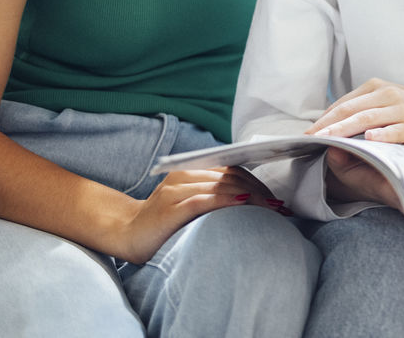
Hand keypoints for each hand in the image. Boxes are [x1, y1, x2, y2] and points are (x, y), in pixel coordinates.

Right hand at [117, 166, 282, 263]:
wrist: (125, 233)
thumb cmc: (162, 222)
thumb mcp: (188, 201)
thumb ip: (212, 194)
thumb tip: (250, 197)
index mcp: (190, 170)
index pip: (231, 170)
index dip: (257, 182)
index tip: (274, 198)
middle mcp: (183, 176)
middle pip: (231, 178)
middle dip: (259, 192)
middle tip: (279, 207)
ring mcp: (176, 191)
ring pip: (222, 187)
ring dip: (251, 198)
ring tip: (270, 211)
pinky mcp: (171, 208)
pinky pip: (204, 200)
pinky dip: (227, 201)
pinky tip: (244, 204)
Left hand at [310, 78, 403, 147]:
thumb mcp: (381, 100)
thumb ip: (358, 107)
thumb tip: (328, 119)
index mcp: (374, 87)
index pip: (344, 104)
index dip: (324, 119)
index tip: (308, 133)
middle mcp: (386, 95)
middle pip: (352, 110)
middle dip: (329, 125)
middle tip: (311, 138)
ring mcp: (400, 110)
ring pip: (368, 119)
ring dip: (346, 129)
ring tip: (329, 139)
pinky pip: (395, 130)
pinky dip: (382, 134)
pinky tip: (369, 139)